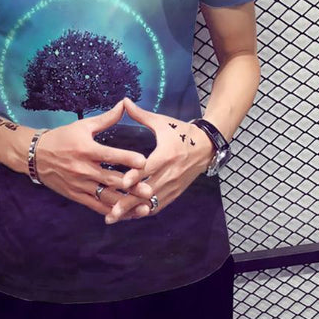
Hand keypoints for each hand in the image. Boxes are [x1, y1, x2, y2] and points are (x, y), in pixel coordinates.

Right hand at [33, 99, 153, 216]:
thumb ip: (106, 118)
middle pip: (111, 179)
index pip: (109, 155)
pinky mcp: (76, 195)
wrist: (35, 156)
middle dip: (132, 186)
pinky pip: (95, 206)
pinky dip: (111, 211)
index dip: (127, 158)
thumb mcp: (82, 126)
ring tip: (145, 207)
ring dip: (126, 203)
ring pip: (106, 196)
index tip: (144, 161)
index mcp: (86, 149)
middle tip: (150, 190)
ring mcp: (80, 184)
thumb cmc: (62, 138)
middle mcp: (83, 168)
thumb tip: (124, 104)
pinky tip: (126, 214)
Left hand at [104, 97, 215, 223]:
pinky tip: (129, 216)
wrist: (207, 146)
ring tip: (114, 218)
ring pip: (151, 202)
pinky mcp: (175, 193)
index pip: (149, 168)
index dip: (136, 176)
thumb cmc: (181, 132)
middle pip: (147, 191)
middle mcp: (170, 173)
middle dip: (128, 202)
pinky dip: (143, 211)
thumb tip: (123, 101)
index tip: (123, 183)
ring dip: (133, 211)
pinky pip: (158, 206)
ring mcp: (173, 185)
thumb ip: (141, 115)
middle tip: (111, 212)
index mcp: (166, 155)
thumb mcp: (162, 123)